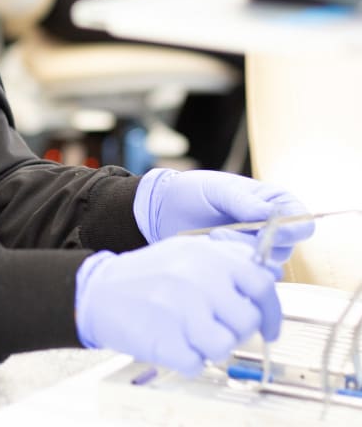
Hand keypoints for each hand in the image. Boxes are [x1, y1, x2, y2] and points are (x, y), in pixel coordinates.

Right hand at [75, 238, 280, 375]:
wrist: (99, 291)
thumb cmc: (149, 276)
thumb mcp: (186, 252)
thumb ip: (227, 261)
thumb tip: (270, 274)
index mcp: (207, 254)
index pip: (262, 282)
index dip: (271, 309)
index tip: (268, 326)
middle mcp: (199, 278)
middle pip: (248, 319)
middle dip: (238, 331)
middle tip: (219, 329)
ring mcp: (183, 309)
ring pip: (226, 344)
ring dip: (212, 345)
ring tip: (190, 333)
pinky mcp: (169, 340)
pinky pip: (199, 363)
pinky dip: (188, 359)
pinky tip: (172, 342)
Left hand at [135, 168, 314, 264]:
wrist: (163, 210)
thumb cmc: (192, 192)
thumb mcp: (216, 189)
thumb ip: (242, 201)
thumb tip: (270, 214)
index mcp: (274, 203)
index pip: (301, 222)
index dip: (289, 230)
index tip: (264, 231)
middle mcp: (272, 231)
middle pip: (284, 248)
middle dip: (253, 244)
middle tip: (219, 234)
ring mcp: (256, 252)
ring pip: (264, 264)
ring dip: (238, 255)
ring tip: (209, 239)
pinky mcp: (239, 269)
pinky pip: (246, 276)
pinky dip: (230, 267)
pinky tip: (210, 254)